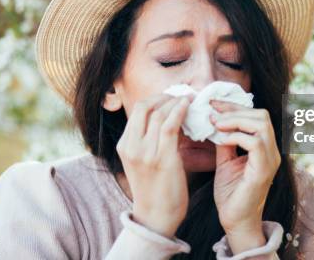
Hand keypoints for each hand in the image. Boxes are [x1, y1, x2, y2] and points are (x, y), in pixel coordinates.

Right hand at [116, 93, 190, 237]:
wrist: (156, 217)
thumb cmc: (155, 188)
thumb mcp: (143, 160)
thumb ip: (149, 139)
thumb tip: (168, 115)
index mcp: (124, 145)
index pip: (138, 110)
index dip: (156, 98)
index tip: (172, 97)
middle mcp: (131, 146)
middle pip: (145, 106)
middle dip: (165, 96)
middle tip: (181, 95)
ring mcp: (145, 152)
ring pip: (159, 113)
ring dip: (176, 102)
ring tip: (189, 99)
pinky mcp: (162, 158)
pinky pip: (170, 125)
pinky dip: (179, 111)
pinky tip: (188, 106)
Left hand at [210, 100, 280, 252]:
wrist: (235, 222)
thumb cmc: (231, 194)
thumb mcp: (225, 161)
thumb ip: (224, 141)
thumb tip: (215, 120)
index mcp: (265, 147)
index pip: (256, 115)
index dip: (234, 106)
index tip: (213, 104)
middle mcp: (272, 151)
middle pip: (262, 115)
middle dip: (235, 109)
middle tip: (213, 113)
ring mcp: (271, 160)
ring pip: (261, 124)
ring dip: (236, 120)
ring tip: (216, 124)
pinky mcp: (264, 171)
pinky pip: (256, 143)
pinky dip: (237, 136)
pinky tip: (222, 139)